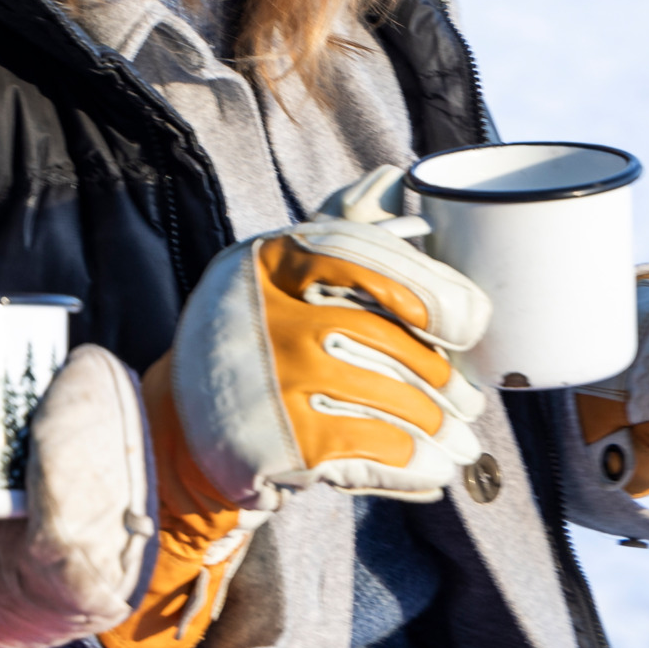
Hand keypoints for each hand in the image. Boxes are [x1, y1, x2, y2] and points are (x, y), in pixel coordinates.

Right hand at [102, 214, 493, 647]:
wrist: (180, 430)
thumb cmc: (250, 342)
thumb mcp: (275, 276)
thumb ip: (336, 230)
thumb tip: (392, 180)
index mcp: (267, 261)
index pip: (360, 255)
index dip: (426, 286)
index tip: (465, 321)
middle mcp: (269, 316)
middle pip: (388, 338)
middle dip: (442, 377)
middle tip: (468, 400)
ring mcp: (277, 379)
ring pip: (392, 398)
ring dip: (437, 425)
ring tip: (458, 440)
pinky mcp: (287, 441)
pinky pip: (379, 448)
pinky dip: (416, 463)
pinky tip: (432, 467)